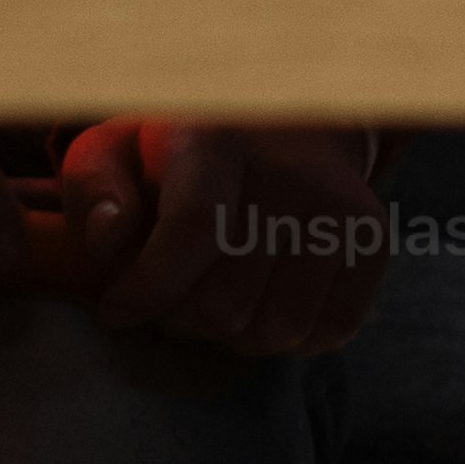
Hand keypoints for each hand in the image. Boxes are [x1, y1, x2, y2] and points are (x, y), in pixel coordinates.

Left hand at [61, 118, 389, 360]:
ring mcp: (338, 205)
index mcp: (217, 137)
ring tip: (209, 305)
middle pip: (228, 299)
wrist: (284, 123)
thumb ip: (94, 188)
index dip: (148, 291)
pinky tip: (260, 308)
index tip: (116, 312)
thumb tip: (109, 239)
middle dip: (178, 322)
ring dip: (230, 339)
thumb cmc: (179, 151)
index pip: (194, 231)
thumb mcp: (117, 149)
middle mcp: (289, 168)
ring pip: (276, 328)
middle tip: (163, 305)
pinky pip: (329, 330)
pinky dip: (289, 341)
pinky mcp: (371, 237)